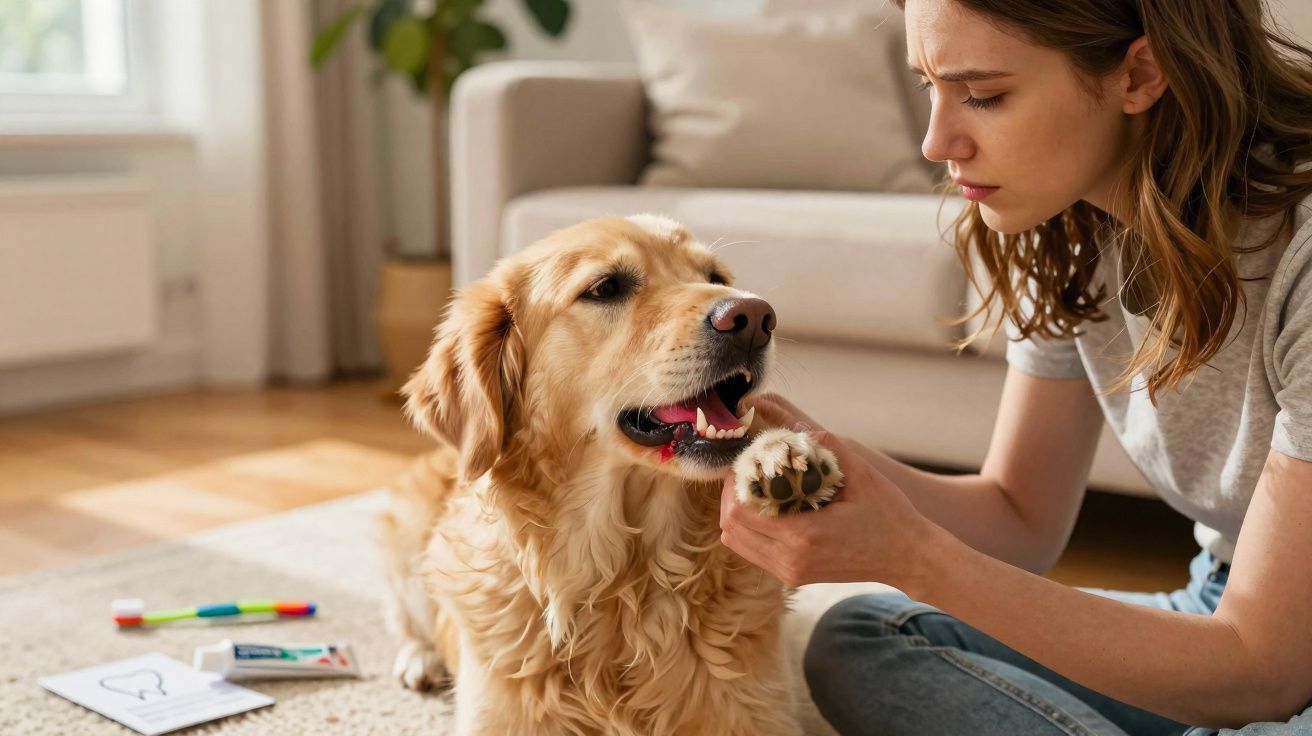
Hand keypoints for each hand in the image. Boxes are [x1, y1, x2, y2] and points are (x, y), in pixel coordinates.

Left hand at [719, 399, 943, 588]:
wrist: (909, 558)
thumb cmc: (889, 514)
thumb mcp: (861, 474)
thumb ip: (826, 446)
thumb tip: (795, 424)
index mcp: (802, 537)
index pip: (740, 512)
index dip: (733, 483)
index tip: (744, 461)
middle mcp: (790, 560)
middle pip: (731, 529)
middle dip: (730, 496)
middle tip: (744, 471)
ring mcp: (791, 573)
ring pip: (737, 543)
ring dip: (737, 513)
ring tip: (753, 487)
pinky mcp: (794, 577)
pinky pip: (754, 552)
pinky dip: (750, 528)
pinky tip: (768, 506)